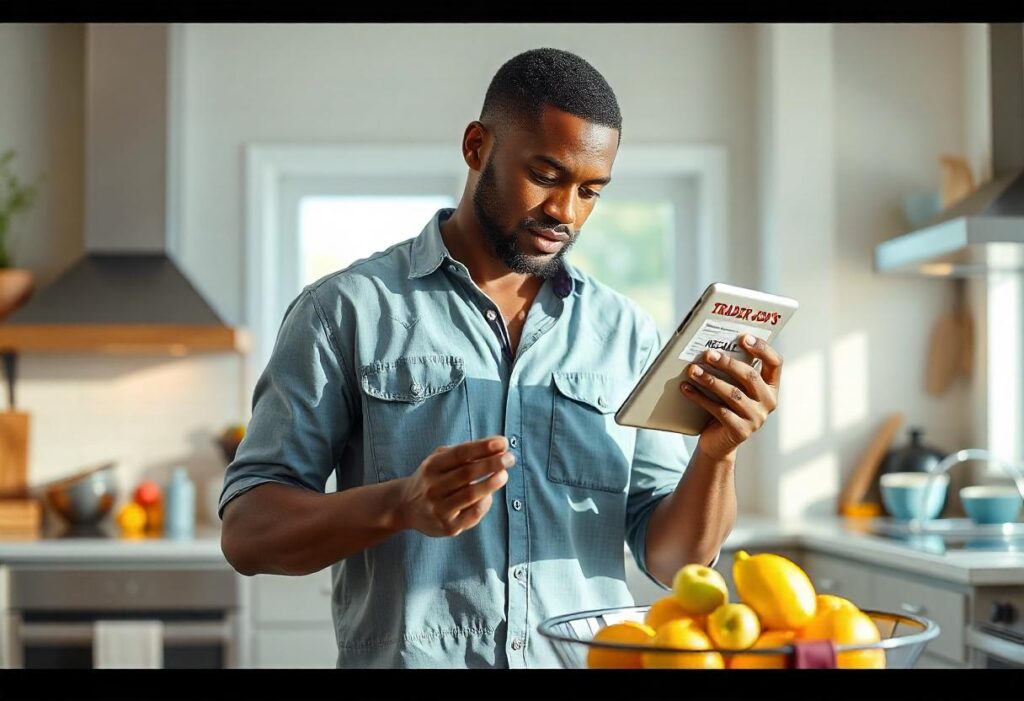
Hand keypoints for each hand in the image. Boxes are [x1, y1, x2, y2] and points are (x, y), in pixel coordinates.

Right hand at [396, 436, 514, 537]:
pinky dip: (485, 503)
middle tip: (510, 457)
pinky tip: (490, 495)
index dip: (482, 447)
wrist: (406, 507)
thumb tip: (496, 446)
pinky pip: (472, 514)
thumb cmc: (432, 478)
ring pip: (470, 494)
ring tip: (504, 475)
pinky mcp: (448, 526)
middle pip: (467, 473)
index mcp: (431, 466)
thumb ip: (463, 453)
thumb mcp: (439, 460)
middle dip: (492, 463)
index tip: (502, 442)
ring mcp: (439, 508)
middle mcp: (433, 487)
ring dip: (490, 483)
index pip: (460, 453)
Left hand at [679, 335, 782, 461]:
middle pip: (750, 376)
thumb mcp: (734, 388)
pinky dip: (700, 397)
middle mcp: (768, 402)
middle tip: (707, 354)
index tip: (743, 337)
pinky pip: (718, 410)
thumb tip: (713, 348)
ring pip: (732, 394)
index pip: (775, 363)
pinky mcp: (740, 431)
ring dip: (710, 379)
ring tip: (692, 370)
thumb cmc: (726, 407)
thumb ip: (733, 371)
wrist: (718, 442)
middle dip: (727, 363)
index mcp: (771, 387)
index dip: (762, 348)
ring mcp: (756, 419)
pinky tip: (686, 388)